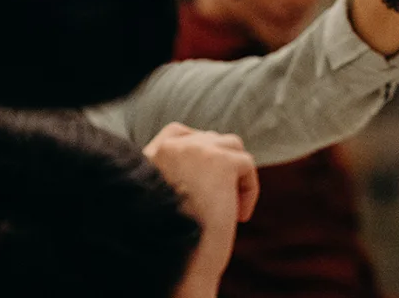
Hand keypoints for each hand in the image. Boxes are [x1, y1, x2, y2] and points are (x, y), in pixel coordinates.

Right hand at [142, 122, 259, 297]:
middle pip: (210, 139)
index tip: (208, 178)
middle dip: (221, 168)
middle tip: (219, 204)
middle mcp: (169, 148)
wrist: (177, 266)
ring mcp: (195, 150)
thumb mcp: (162, 200)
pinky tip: (238, 217)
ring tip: (230, 209)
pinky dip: (249, 191)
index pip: (177, 133)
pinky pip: (247, 164)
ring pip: (232, 147)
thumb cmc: (171, 244)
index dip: (199, 151)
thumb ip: (176, 174)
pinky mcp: (221, 162)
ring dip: (237, 176)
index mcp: (148, 158)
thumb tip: (214, 157)